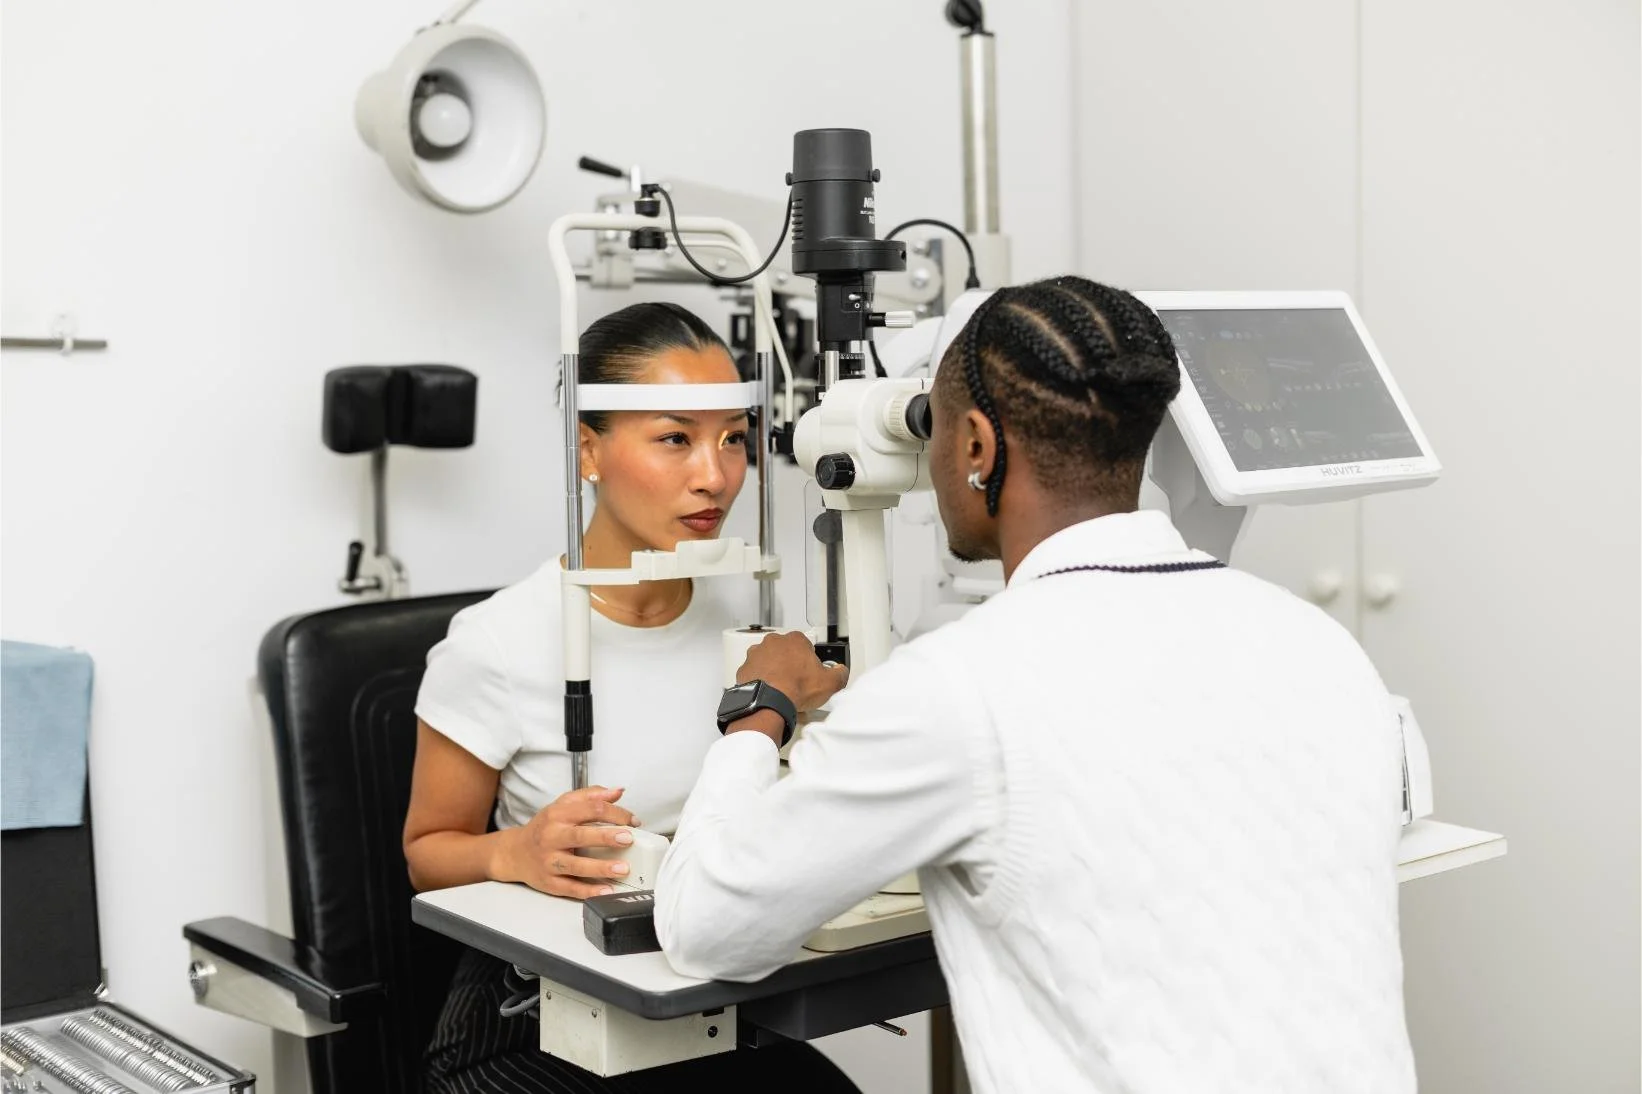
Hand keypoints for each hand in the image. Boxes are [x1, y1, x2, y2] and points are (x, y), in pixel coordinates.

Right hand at [494, 785, 640, 898]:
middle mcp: (552, 837)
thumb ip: (591, 796)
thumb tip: (618, 792)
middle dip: (606, 837)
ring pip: (576, 866)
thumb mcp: (563, 805)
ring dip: (601, 868)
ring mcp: (550, 862)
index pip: (590, 809)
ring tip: (623, 868)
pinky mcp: (549, 883)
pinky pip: (571, 888)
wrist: (514, 853)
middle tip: (628, 838)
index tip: (633, 821)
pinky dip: (589, 891)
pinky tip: (607, 890)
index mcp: (558, 815)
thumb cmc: (545, 827)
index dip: (615, 813)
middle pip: (580, 836)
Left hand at [735, 632, 849, 712]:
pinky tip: (769, 693)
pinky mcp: (745, 669)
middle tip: (797, 683)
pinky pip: (755, 673)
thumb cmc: (795, 688)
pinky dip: (760, 681)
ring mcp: (756, 654)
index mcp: (795, 640)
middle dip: (791, 664)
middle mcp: (774, 643)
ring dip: (774, 671)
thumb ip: (840, 674)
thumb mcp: (829, 682)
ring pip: (768, 661)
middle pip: (785, 652)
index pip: (806, 645)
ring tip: (782, 690)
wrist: (768, 701)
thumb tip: (841, 672)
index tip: (811, 672)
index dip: (810, 661)